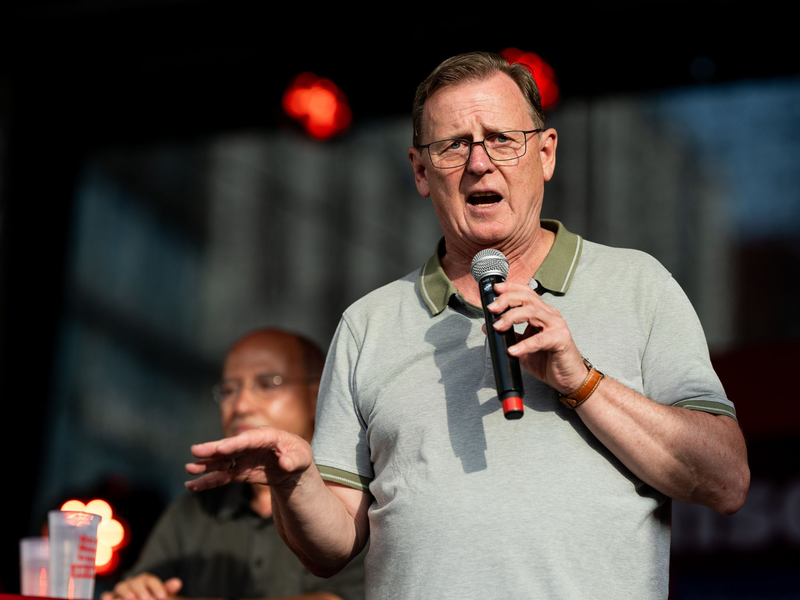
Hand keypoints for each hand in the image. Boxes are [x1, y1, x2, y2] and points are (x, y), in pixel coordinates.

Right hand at [100, 574, 181, 599]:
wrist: (145, 599)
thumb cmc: (152, 597)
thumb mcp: (160, 594)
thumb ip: (167, 589)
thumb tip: (178, 582)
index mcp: (145, 580)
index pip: (150, 580)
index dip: (156, 587)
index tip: (162, 597)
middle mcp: (132, 582)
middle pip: (135, 582)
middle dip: (141, 590)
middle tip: (148, 599)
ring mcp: (121, 590)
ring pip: (120, 586)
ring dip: (125, 592)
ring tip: (132, 599)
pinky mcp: (111, 597)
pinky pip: (107, 595)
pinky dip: (108, 597)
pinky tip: (110, 599)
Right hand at [186, 427, 313, 491]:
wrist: (293, 466)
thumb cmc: (298, 456)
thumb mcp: (303, 458)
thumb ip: (295, 460)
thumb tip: (285, 463)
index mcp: (267, 436)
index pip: (249, 439)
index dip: (235, 443)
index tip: (221, 448)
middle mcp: (250, 445)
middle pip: (230, 447)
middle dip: (213, 449)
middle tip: (195, 451)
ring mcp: (242, 458)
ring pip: (221, 461)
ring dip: (205, 465)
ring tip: (189, 469)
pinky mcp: (238, 472)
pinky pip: (221, 476)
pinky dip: (208, 481)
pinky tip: (192, 486)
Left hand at [486, 281, 587, 393]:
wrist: (568, 378)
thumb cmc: (548, 360)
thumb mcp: (523, 345)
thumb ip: (509, 334)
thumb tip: (488, 326)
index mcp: (541, 313)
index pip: (526, 293)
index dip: (510, 288)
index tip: (495, 289)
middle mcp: (550, 315)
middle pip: (527, 298)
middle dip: (507, 300)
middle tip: (492, 308)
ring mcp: (557, 325)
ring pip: (533, 312)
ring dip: (512, 317)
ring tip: (498, 327)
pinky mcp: (561, 339)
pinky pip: (540, 339)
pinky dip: (525, 344)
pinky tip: (514, 350)